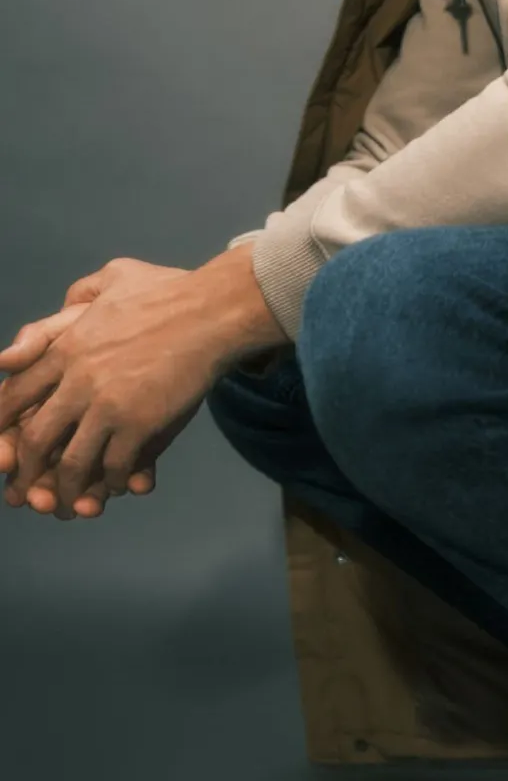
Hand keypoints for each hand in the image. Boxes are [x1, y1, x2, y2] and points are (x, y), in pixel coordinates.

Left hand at [0, 257, 227, 514]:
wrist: (214, 310)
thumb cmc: (170, 290)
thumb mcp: (116, 275)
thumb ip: (82, 293)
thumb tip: (66, 305)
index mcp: (66, 347)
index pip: (14, 395)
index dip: (1, 425)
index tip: (2, 448)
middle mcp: (78, 380)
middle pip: (35, 438)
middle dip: (26, 471)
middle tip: (26, 490)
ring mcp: (108, 405)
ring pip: (72, 463)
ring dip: (67, 490)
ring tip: (70, 504)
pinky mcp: (140, 424)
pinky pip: (116, 466)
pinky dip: (114, 482)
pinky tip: (118, 485)